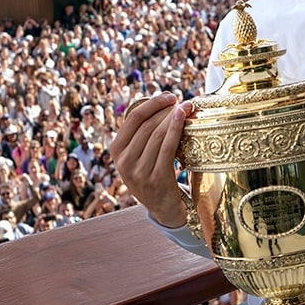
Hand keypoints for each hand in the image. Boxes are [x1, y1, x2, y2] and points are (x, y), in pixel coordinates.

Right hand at [110, 92, 188, 227]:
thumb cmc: (154, 175)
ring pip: (158, 134)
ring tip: (187, 107)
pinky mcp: (156, 179)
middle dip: (166, 108)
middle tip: (182, 100)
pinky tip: (184, 117)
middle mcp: (124, 162)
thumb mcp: (138, 156)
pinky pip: (167, 147)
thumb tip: (161, 103)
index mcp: (116, 151)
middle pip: (147, 124)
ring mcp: (139, 172)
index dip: (153, 103)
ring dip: (174, 116)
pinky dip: (176, 129)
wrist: (164, 208)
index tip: (169, 96)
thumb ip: (142, 135)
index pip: (133, 118)